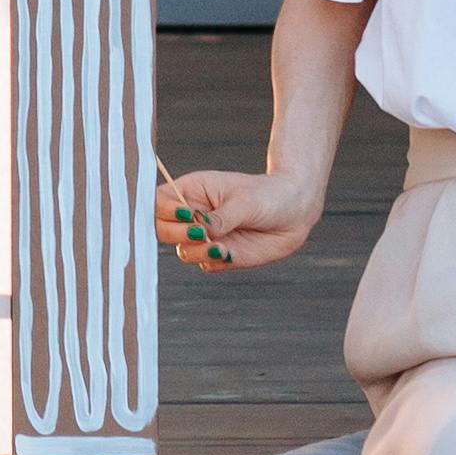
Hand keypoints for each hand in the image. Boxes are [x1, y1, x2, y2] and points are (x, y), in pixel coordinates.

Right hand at [157, 166, 319, 272]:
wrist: (295, 213)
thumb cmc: (269, 196)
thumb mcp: (245, 202)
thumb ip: (222, 218)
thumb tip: (202, 231)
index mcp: (193, 191)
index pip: (160, 200)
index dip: (164, 210)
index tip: (185, 215)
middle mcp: (194, 214)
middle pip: (162, 228)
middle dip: (176, 233)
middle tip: (200, 233)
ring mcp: (205, 236)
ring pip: (183, 250)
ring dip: (196, 251)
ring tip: (220, 247)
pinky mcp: (219, 255)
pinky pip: (204, 263)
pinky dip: (212, 261)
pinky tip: (229, 253)